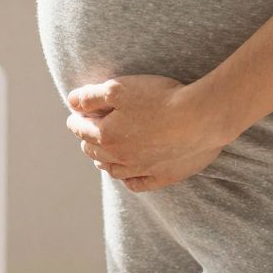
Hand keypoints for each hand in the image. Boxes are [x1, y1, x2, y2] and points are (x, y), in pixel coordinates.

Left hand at [66, 74, 235, 191]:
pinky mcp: (163, 176)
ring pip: (113, 170)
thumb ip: (91, 96)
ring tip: (103, 155)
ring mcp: (142, 169)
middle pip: (94, 151)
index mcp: (106, 135)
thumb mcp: (119, 88)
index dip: (76, 120)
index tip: (76, 115)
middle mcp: (120, 157)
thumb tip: (71, 102)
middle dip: (88, 140)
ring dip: (104, 161)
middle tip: (89, 131)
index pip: (81, 129)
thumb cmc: (160, 98)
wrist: (201, 118)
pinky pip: (138, 184)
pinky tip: (129, 175)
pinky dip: (129, 179)